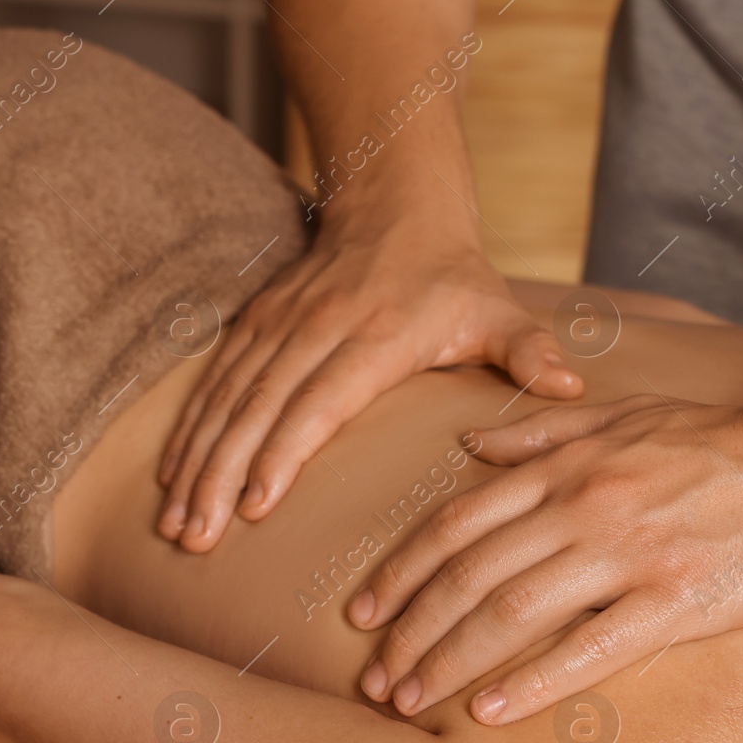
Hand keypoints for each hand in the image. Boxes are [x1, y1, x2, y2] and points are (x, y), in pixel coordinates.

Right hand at [156, 206, 582, 551]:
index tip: (255, 507)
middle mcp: (315, 330)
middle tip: (194, 538)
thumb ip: (529, 353)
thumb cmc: (451, 278)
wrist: (394, 204)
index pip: (319, 402)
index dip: (283, 454)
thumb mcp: (497, 311)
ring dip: (195, 461)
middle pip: (257, 410)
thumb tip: (572, 388)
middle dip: (220, 476)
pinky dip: (188, 430)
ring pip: (225, 399)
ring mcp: (277, 326)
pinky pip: (213, 383)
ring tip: (173, 521)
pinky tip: (170, 477)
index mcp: (374, 336)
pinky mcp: (253, 324)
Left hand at [348, 393, 742, 724]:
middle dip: (411, 629)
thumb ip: (542, 432)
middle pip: (470, 573)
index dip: (402, 570)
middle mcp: (585, 507)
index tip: (361, 613)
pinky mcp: (680, 600)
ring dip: (450, 660)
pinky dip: (533, 681)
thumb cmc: (721, 440)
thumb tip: (468, 446)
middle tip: (373, 679)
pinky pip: (592, 648)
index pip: (458, 522)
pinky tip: (490, 713)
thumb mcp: (624, 416)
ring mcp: (631, 554)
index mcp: (568, 466)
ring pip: (514, 611)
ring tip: (407, 702)